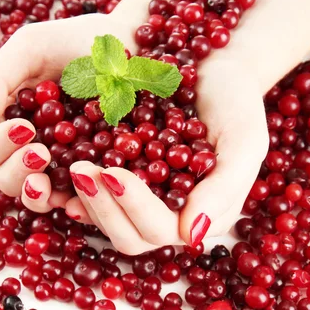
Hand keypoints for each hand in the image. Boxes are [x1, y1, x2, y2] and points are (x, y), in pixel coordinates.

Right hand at [0, 12, 135, 211]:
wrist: (131, 49)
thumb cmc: (78, 44)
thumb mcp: (31, 48)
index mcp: (8, 122)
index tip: (24, 128)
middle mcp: (30, 149)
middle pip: (5, 180)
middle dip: (17, 171)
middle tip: (41, 152)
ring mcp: (61, 168)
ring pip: (35, 197)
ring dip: (37, 193)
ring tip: (52, 175)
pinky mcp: (91, 179)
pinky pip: (77, 203)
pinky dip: (74, 205)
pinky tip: (78, 199)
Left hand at [64, 57, 268, 253]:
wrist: (218, 72)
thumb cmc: (236, 104)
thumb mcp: (243, 142)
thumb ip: (224, 189)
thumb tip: (191, 236)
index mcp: (203, 219)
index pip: (163, 230)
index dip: (136, 207)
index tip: (114, 172)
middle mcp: (174, 221)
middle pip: (131, 237)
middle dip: (105, 207)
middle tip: (83, 171)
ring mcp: (149, 208)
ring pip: (110, 226)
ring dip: (90, 201)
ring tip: (75, 167)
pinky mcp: (128, 191)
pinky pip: (100, 204)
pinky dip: (81, 193)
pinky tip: (65, 173)